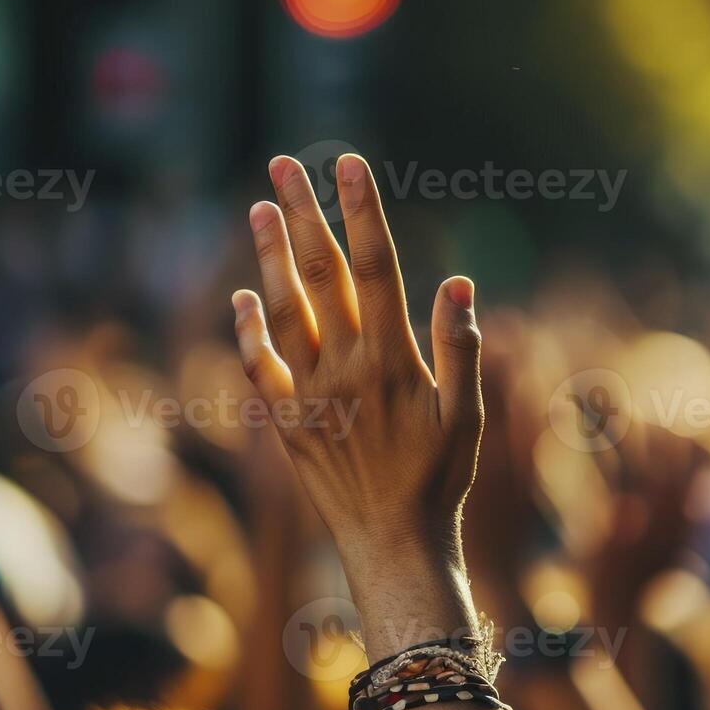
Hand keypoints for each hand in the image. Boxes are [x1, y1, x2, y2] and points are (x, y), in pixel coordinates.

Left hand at [232, 154, 483, 651]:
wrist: (393, 546)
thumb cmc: (440, 481)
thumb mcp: (467, 417)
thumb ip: (461, 349)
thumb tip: (459, 283)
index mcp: (394, 360)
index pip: (376, 268)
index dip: (362, 212)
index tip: (349, 164)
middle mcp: (346, 369)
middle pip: (321, 275)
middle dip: (303, 215)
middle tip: (284, 163)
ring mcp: (310, 396)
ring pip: (284, 311)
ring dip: (269, 257)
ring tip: (259, 207)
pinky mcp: (286, 424)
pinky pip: (260, 370)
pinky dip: (248, 331)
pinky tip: (242, 296)